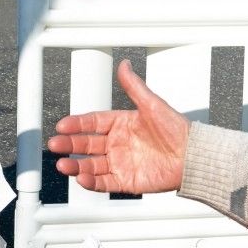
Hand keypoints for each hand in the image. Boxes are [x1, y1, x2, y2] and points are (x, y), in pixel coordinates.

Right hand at [46, 59, 188, 193]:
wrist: (192, 156)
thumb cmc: (177, 129)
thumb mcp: (152, 104)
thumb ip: (134, 86)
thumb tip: (124, 65)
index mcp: (121, 124)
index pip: (92, 123)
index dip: (77, 124)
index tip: (63, 125)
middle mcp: (118, 144)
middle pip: (87, 145)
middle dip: (69, 145)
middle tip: (55, 145)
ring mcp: (121, 163)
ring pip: (91, 165)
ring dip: (76, 166)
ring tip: (63, 165)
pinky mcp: (127, 181)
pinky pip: (105, 183)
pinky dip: (92, 182)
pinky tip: (82, 178)